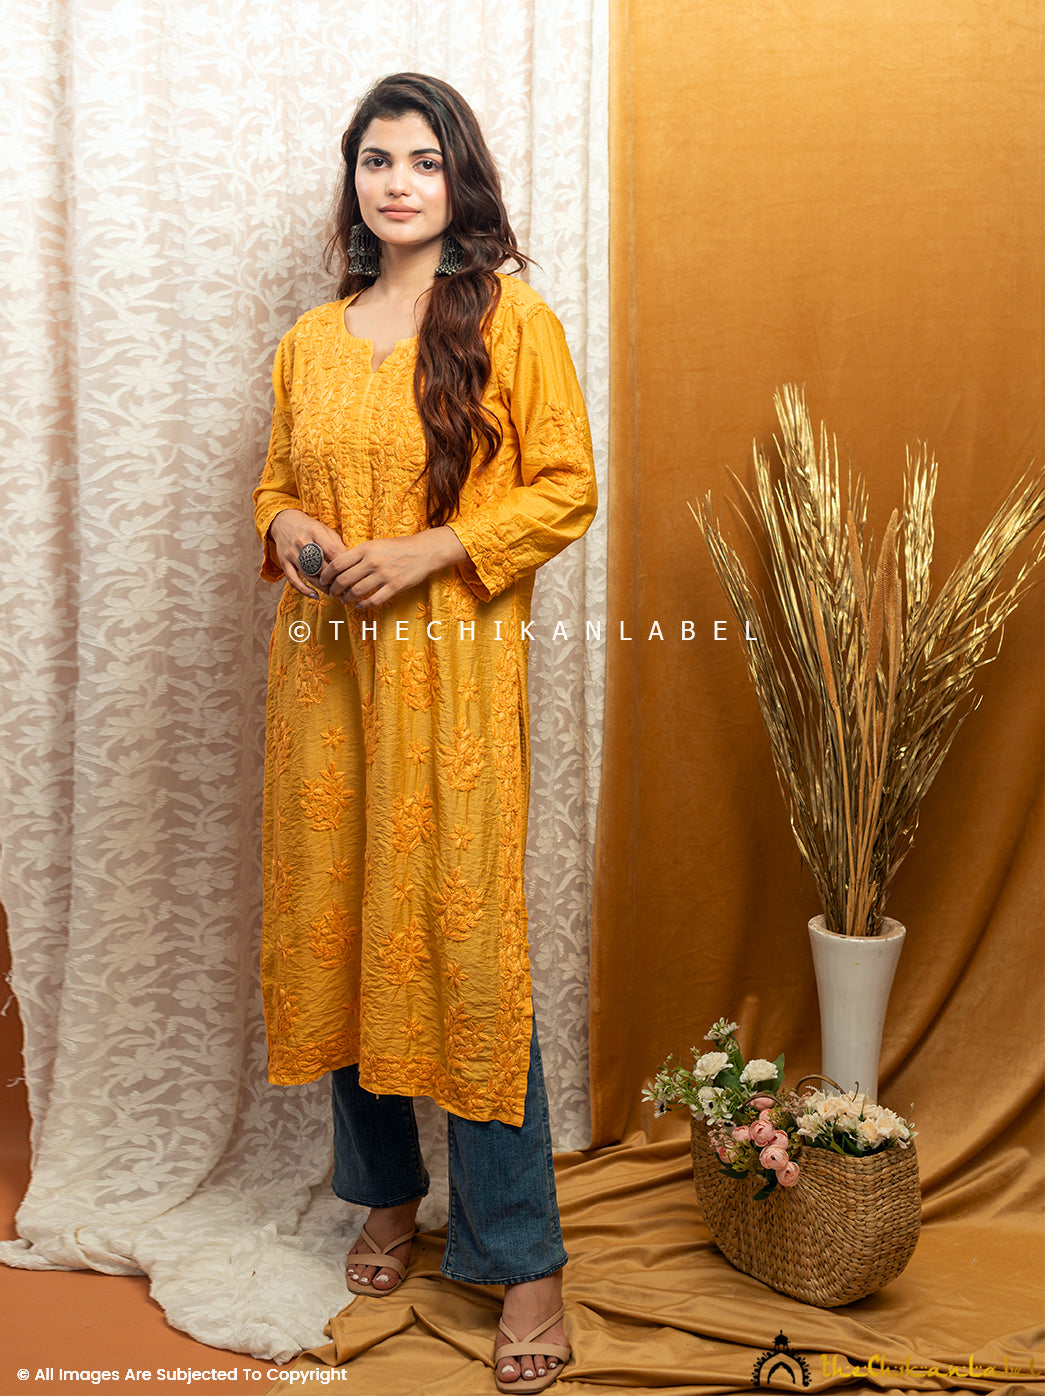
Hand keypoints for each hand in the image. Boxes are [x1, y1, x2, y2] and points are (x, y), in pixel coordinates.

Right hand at [267, 510, 347, 598]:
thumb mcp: (325, 530)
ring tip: (335, 594)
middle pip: (321, 566)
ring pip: (309, 575)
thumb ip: (337, 544)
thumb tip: (352, 562)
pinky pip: (293, 580)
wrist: (284, 522)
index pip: (332, 551)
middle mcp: (302, 542)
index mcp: (316, 531)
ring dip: (323, 587)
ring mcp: (292, 553)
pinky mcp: (284, 561)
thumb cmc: (310, 527)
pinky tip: (315, 596)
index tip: (352, 575)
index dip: (343, 565)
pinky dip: (304, 590)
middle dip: (334, 579)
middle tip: (346, 589)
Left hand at [322, 527, 467, 608]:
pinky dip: (363, 605)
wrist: (424, 551)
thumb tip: (339, 564)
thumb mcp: (375, 544)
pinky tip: (360, 606)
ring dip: (346, 598)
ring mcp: (384, 575)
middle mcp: (372, 562)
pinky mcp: (394, 586)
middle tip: (332, 593)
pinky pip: (374, 600)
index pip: (337, 564)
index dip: (327, 575)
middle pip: (343, 580)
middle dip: (334, 589)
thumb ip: (358, 553)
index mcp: (365, 549)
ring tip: (344, 600)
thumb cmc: (398, 547)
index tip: (323, 580)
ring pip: (356, 592)